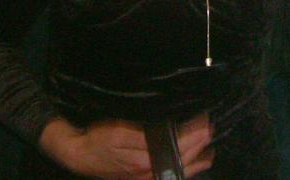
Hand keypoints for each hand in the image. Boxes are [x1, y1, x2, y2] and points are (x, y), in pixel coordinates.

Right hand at [40, 114, 212, 178]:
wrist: (79, 155)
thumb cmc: (98, 138)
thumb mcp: (118, 130)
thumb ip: (145, 133)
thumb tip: (172, 128)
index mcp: (146, 159)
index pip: (181, 144)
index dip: (196, 130)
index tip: (206, 117)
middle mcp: (150, 172)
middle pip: (184, 158)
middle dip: (200, 142)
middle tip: (211, 125)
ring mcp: (148, 178)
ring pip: (182, 170)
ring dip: (198, 157)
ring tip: (210, 147)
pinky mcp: (145, 179)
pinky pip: (173, 175)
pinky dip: (189, 168)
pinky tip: (198, 162)